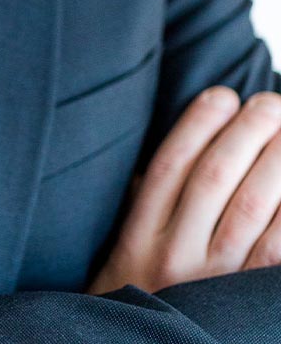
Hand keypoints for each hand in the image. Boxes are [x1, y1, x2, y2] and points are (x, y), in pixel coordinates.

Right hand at [89, 87, 280, 293]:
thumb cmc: (142, 295)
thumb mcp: (126, 249)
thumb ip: (149, 203)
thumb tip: (186, 146)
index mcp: (138, 237)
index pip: (169, 166)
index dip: (197, 125)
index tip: (221, 96)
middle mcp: (176, 256)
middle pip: (215, 176)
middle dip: (247, 131)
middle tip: (270, 103)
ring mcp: (217, 279)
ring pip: (257, 204)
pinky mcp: (250, 297)